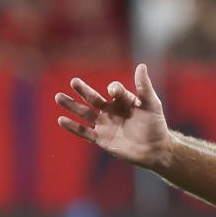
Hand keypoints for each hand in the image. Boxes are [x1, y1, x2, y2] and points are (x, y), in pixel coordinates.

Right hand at [54, 63, 171, 168]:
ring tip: (58, 97)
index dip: (114, 89)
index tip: (114, 91)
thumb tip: (141, 66)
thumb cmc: (156, 126)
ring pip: (84, 113)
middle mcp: (111, 110)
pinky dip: (73, 127)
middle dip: (84, 90)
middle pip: (93, 98)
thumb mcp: (152, 104)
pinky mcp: (101, 139)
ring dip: (72, 105)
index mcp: (123, 101)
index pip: (115, 90)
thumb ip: (145, 87)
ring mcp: (105, 124)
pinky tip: (61, 120)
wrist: (156, 150)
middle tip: (74, 81)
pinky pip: (84, 132)